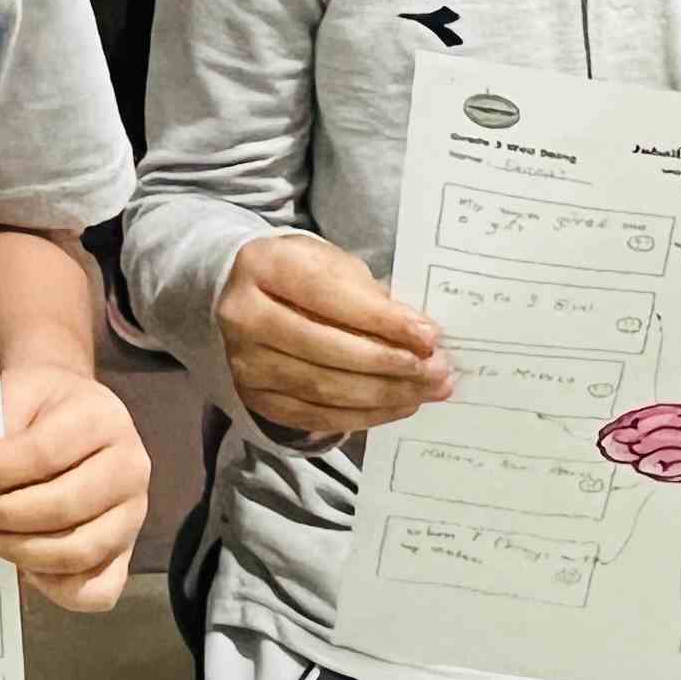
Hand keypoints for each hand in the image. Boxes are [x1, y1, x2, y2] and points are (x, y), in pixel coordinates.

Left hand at [0, 365, 146, 610]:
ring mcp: (133, 515)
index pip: (44, 455)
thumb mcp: (17, 394)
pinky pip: (96, 590)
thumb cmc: (41, 404)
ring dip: (16, 551)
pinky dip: (54, 586)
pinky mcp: (127, 551)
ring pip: (76, 553)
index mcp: (103, 419)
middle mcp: (129, 469)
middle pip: (61, 508)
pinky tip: (20, 563)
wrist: (73, 409)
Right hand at [218, 233, 455, 440]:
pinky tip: (398, 404)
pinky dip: (365, 414)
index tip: (429, 335)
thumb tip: (420, 337)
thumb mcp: (331, 263)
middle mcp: (243, 316)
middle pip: (326, 349)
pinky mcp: (256, 399)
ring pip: (325, 388)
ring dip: (385, 393)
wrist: (243, 298)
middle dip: (390, 362)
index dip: (381, 319)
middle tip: (437, 370)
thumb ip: (369, 296)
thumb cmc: (300, 275)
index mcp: (262, 266)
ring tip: (427, 390)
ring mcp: (245, 363)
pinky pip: (318, 416)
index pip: (327, 295)